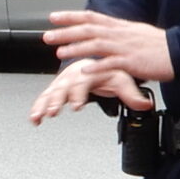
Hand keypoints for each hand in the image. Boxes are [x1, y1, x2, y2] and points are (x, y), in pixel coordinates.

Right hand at [29, 59, 150, 125]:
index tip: (76, 105)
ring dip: (43, 104)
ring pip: (50, 93)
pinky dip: (37, 107)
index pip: (81, 83)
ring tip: (39, 116)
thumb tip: (145, 105)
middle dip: (56, 100)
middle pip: (62, 88)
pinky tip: (34, 119)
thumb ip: (132, 94)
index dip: (77, 94)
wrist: (92, 59)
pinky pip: (43, 98)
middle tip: (53, 111)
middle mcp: (72, 76)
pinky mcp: (55, 89)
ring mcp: (62, 83)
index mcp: (86, 72)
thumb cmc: (104, 69)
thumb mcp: (120, 80)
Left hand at [43, 10, 175, 83]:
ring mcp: (125, 48)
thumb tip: (100, 29)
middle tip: (47, 36)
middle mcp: (119, 34)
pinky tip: (85, 71)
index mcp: (119, 26)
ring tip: (60, 52)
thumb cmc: (158, 44)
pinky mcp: (132, 62)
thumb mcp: (134, 31)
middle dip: (66, 32)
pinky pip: (112, 64)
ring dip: (77, 49)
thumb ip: (116, 31)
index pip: (91, 17)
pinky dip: (98, 67)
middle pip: (88, 30)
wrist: (179, 51)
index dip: (71, 16)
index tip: (53, 17)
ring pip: (97, 45)